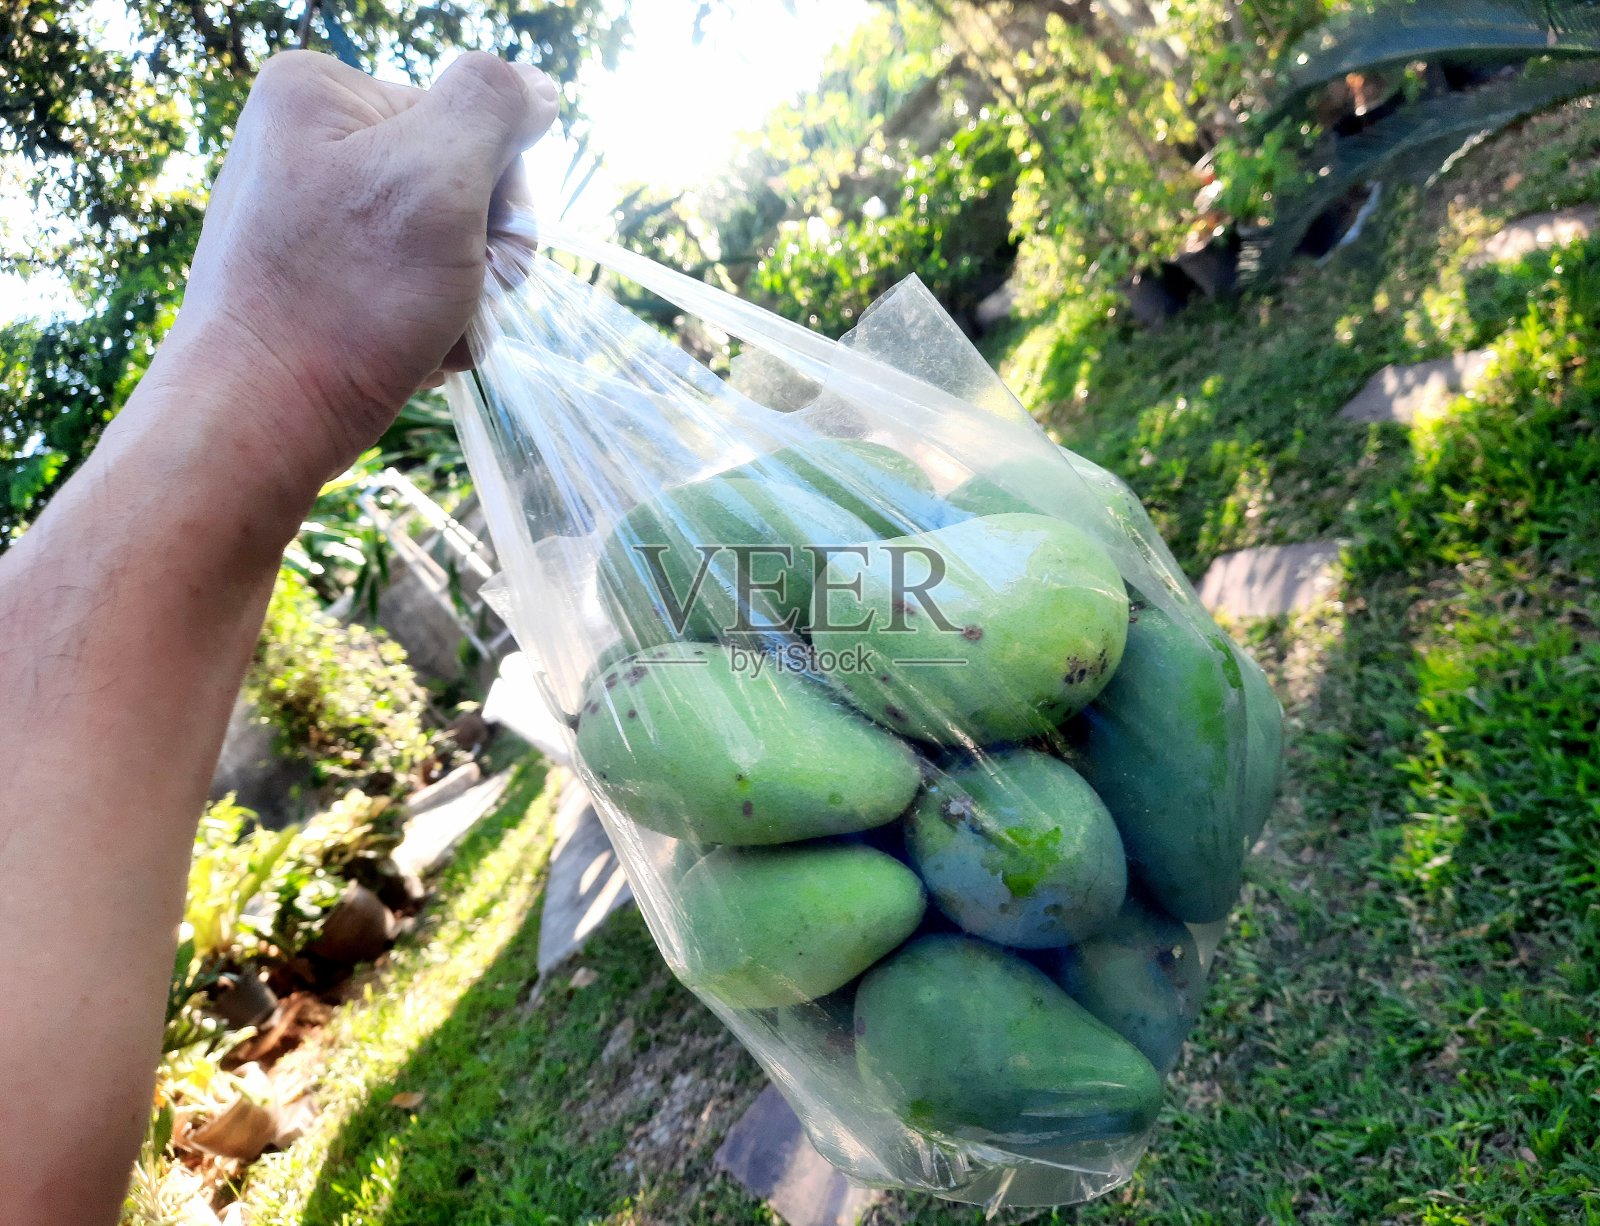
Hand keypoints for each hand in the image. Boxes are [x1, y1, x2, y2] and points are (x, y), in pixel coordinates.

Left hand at [170, 50, 557, 482]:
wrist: (259, 418)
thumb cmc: (344, 301)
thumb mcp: (437, 177)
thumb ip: (493, 107)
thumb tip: (537, 87)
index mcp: (321, 91)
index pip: (471, 118)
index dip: (500, 193)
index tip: (485, 250)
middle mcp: (306, 139)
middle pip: (458, 181)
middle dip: (480, 253)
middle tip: (461, 302)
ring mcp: (310, 211)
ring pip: (442, 243)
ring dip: (462, 300)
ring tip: (432, 337)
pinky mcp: (317, 274)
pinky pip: (408, 284)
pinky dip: (428, 323)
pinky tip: (409, 353)